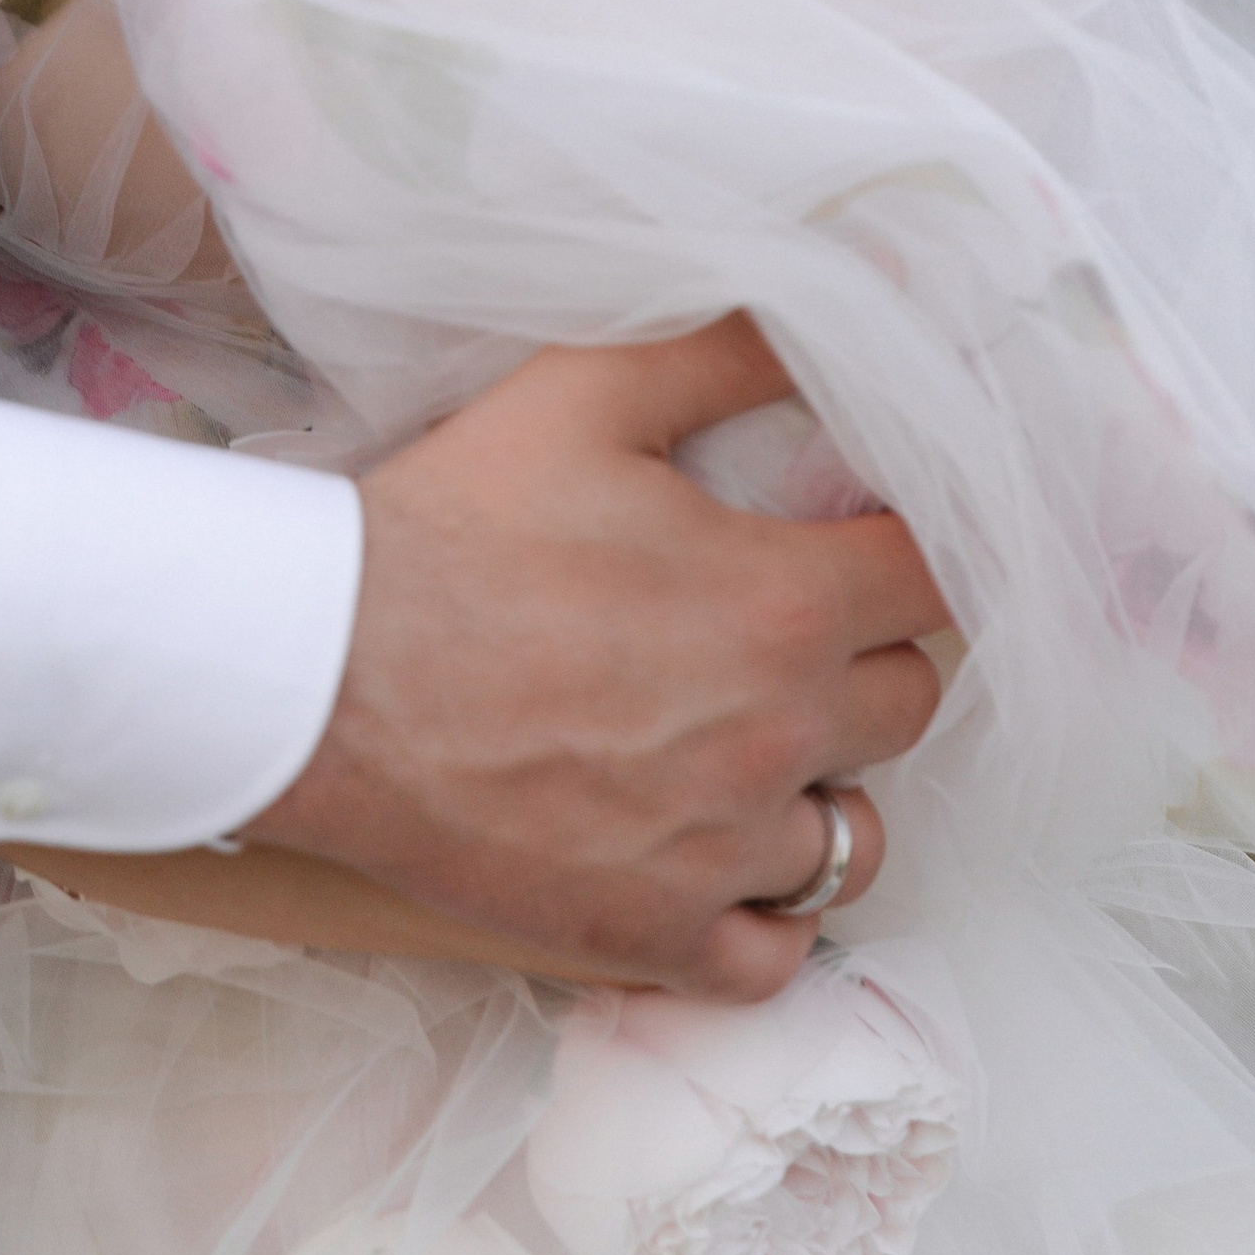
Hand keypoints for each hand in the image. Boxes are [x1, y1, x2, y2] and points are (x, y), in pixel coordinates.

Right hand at [242, 316, 948, 1000]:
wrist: (320, 680)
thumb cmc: (447, 531)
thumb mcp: (581, 393)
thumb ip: (727, 350)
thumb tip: (856, 300)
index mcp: (777, 601)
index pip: (934, 578)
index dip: (907, 545)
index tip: (861, 534)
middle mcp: (776, 737)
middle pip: (910, 700)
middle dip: (867, 651)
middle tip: (788, 620)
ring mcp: (721, 852)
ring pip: (856, 837)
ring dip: (825, 784)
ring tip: (755, 744)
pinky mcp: (655, 934)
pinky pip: (779, 953)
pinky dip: (766, 910)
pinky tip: (719, 855)